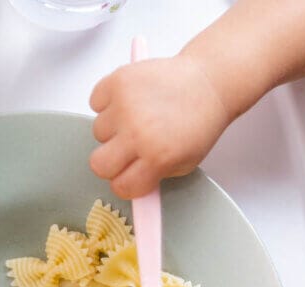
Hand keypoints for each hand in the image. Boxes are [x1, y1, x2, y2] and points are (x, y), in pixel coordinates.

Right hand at [89, 55, 231, 198]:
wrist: (208, 83)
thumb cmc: (199, 122)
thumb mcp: (185, 163)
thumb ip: (155, 175)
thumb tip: (129, 185)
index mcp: (157, 157)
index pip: (121, 186)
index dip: (125, 183)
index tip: (129, 176)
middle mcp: (137, 133)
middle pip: (98, 164)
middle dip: (111, 163)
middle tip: (125, 152)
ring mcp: (125, 106)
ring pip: (98, 132)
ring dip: (113, 129)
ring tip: (137, 119)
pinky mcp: (117, 81)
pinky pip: (96, 102)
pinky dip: (108, 103)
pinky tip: (131, 101)